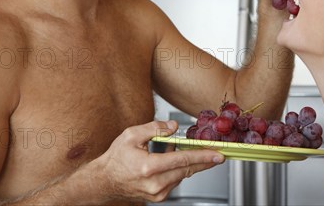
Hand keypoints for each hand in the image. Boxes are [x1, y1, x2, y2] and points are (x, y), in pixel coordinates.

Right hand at [94, 120, 223, 202]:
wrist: (104, 182)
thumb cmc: (116, 158)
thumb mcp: (132, 135)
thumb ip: (155, 128)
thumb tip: (174, 126)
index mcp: (149, 167)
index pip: (183, 160)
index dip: (204, 156)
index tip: (219, 154)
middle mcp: (155, 183)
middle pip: (188, 170)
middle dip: (204, 161)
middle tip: (218, 153)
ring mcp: (157, 193)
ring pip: (183, 175)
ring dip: (188, 163)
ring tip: (181, 150)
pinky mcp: (158, 197)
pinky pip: (175, 180)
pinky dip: (178, 170)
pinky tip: (170, 159)